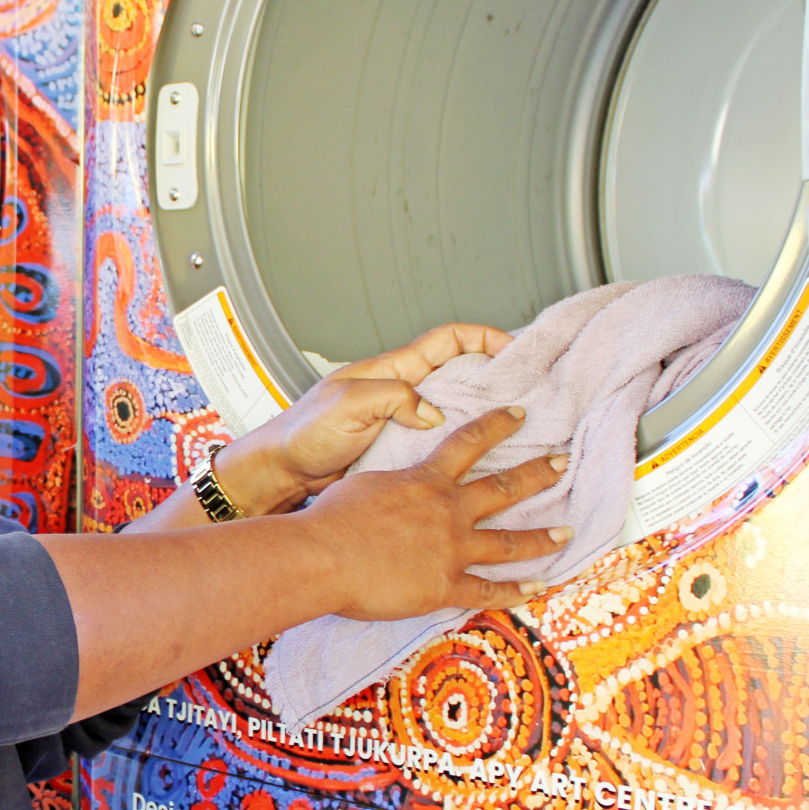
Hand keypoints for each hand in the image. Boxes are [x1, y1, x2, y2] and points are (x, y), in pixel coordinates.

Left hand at [212, 323, 511, 514]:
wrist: (282, 471)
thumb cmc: (303, 433)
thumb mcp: (348, 405)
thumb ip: (393, 398)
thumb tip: (432, 411)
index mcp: (390, 371)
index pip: (447, 340)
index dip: (482, 338)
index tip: (512, 348)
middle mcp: (400, 391)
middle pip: (459, 371)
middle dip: (493, 375)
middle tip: (526, 389)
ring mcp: (400, 419)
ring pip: (453, 406)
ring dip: (481, 413)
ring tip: (513, 426)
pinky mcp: (398, 448)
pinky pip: (439, 439)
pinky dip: (461, 443)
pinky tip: (478, 460)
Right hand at [299, 406, 568, 620]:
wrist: (322, 556)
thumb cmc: (330, 520)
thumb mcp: (362, 482)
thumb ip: (391, 482)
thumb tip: (397, 483)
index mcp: (425, 481)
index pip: (469, 443)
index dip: (497, 425)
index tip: (519, 415)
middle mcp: (447, 511)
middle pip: (503, 489)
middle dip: (538, 475)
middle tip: (563, 465)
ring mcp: (451, 550)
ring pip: (508, 542)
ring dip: (541, 537)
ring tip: (566, 532)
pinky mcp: (444, 586)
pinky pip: (489, 590)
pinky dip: (516, 590)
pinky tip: (538, 587)